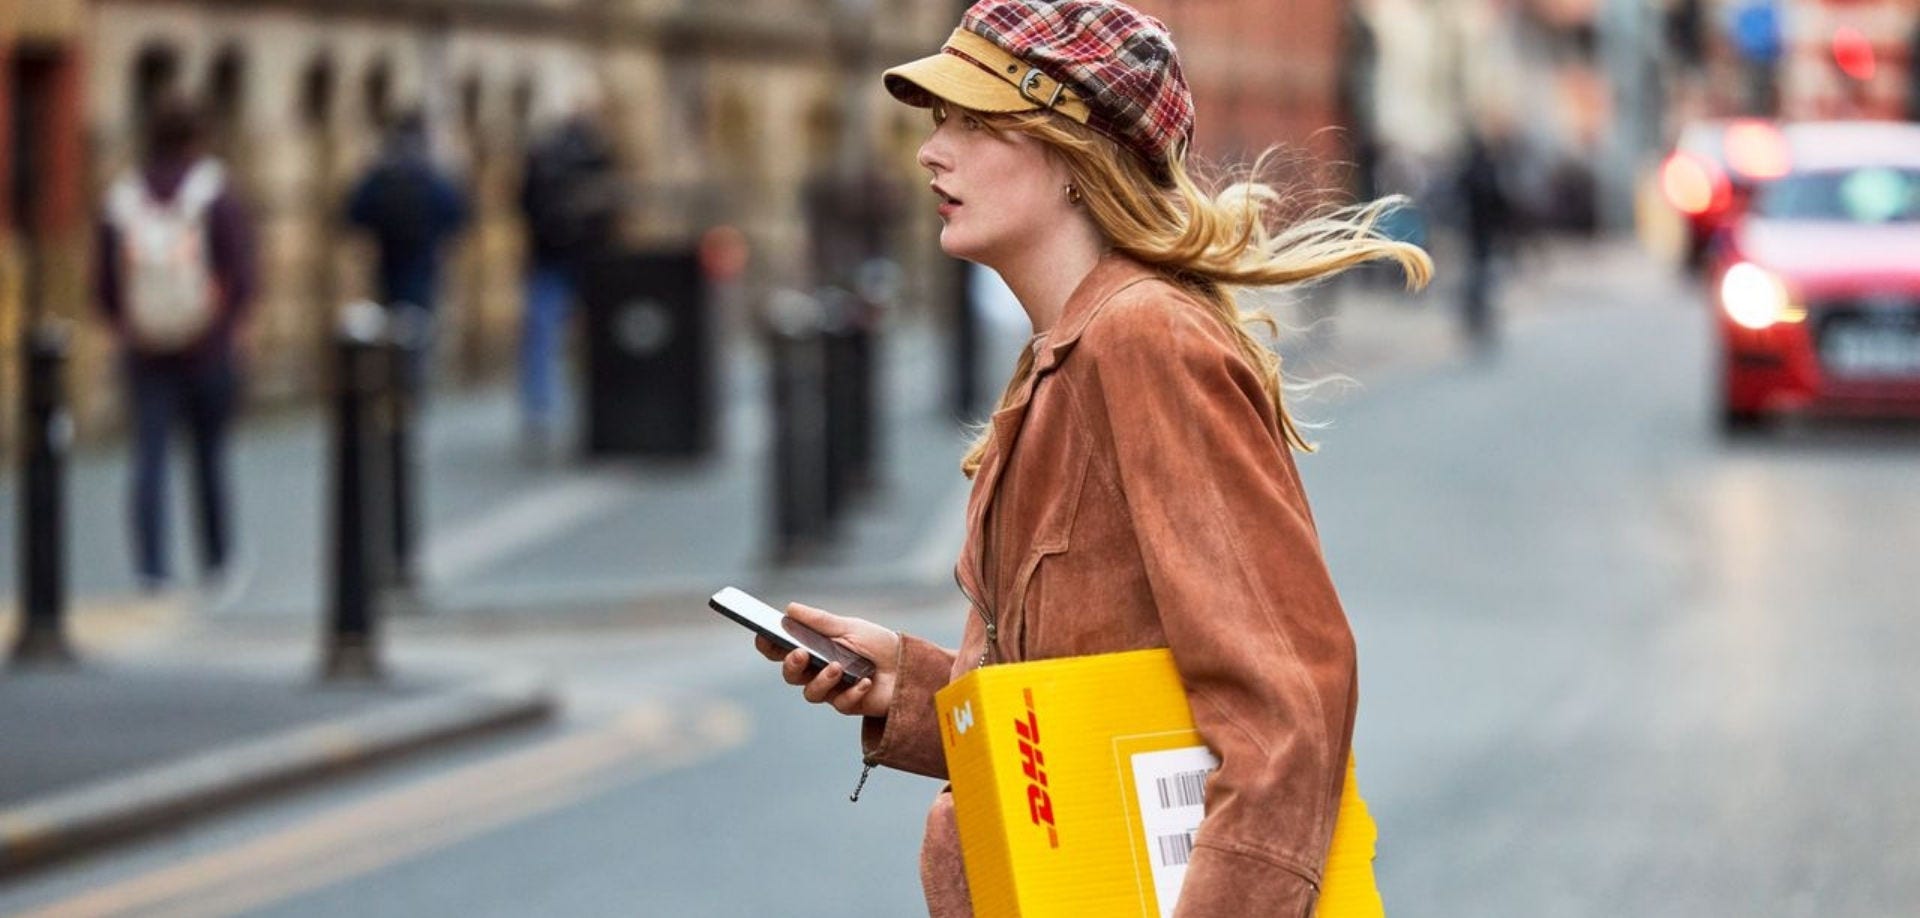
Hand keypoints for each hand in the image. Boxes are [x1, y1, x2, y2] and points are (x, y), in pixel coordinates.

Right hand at [755, 602, 899, 718]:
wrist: (909, 665)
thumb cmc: (878, 644)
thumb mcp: (850, 627)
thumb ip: (820, 622)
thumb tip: (789, 608)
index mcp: (814, 648)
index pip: (783, 649)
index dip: (768, 645)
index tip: (762, 635)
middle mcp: (817, 670)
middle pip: (791, 674)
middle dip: (791, 665)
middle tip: (800, 654)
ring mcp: (832, 689)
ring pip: (811, 693)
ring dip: (821, 680)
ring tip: (837, 667)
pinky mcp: (849, 704)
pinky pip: (840, 703)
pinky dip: (852, 691)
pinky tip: (864, 681)